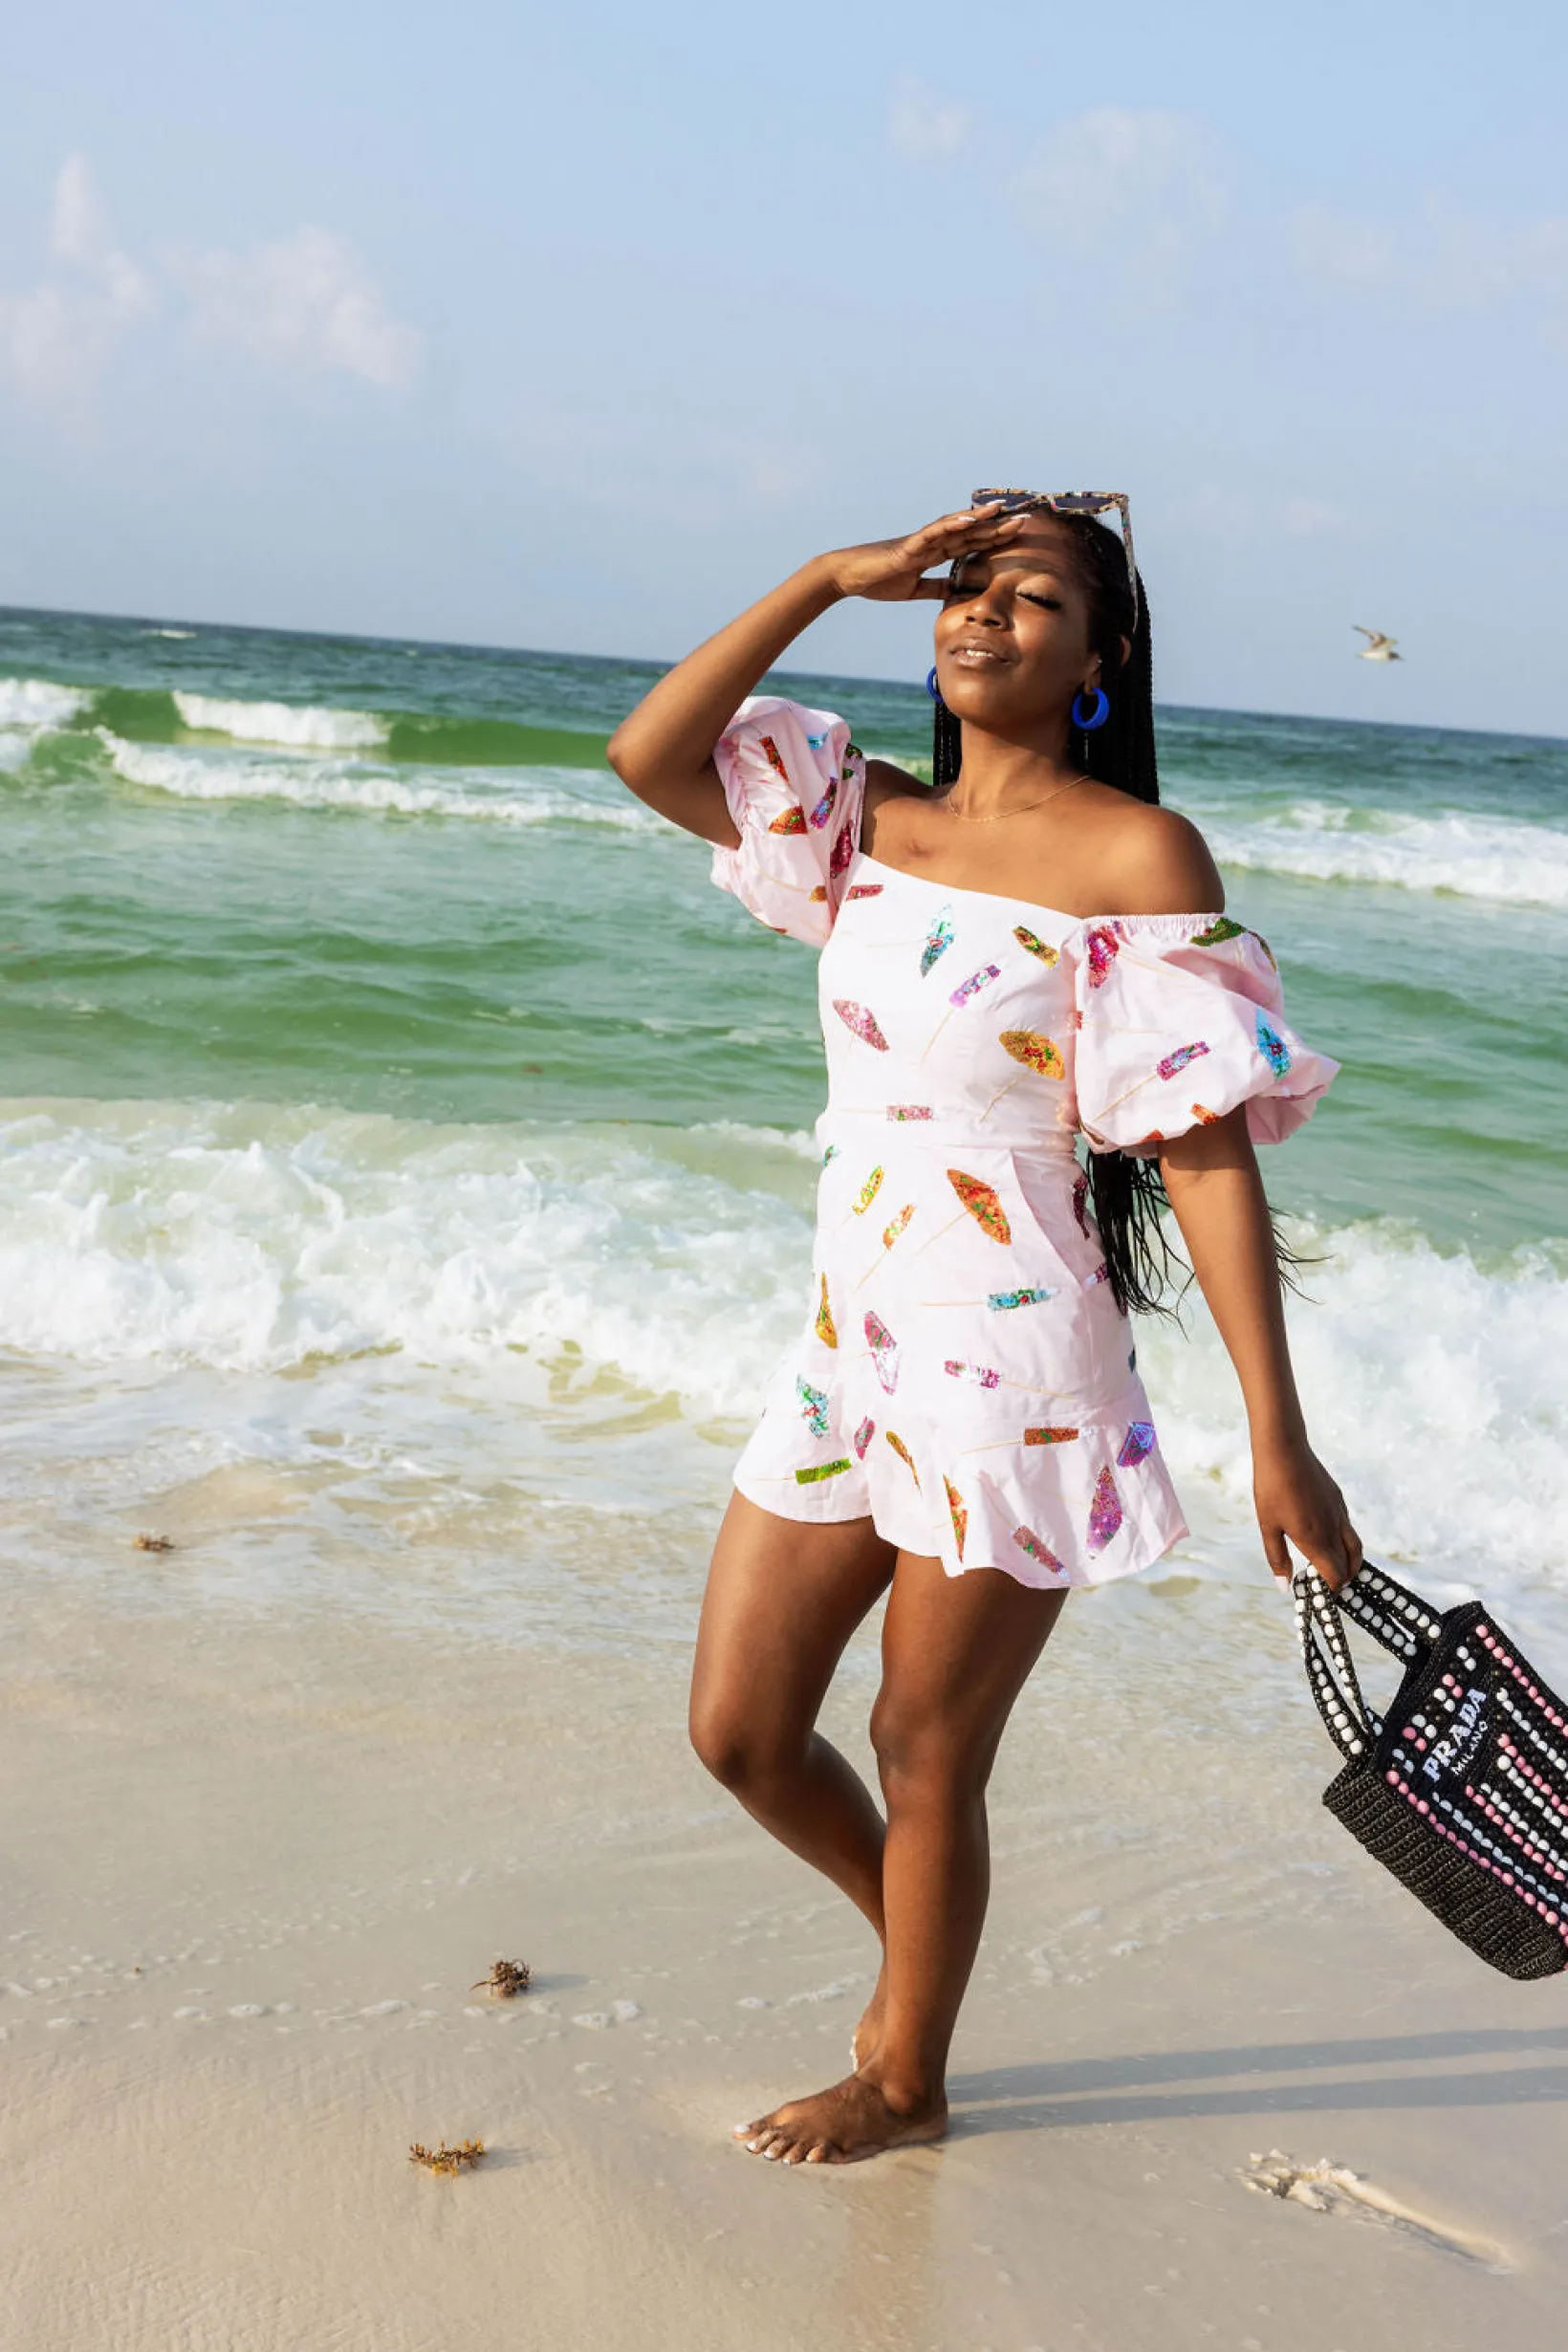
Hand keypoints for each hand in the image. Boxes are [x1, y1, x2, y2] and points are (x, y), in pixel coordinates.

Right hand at [815, 505, 1025, 604]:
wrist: (848, 577)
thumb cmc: (877, 580)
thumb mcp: (914, 590)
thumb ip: (935, 588)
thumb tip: (956, 592)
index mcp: (934, 554)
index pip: (970, 544)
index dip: (994, 538)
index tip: (1017, 535)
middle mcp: (931, 543)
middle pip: (970, 532)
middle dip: (997, 526)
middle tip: (1025, 519)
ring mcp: (921, 542)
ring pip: (956, 525)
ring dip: (979, 517)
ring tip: (1001, 510)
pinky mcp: (908, 546)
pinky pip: (933, 533)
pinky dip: (952, 524)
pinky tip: (970, 519)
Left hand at [1253, 1440, 1362, 1592]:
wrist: (1284, 1449)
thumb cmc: (1271, 1489)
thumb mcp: (1268, 1526)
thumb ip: (1277, 1558)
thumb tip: (1285, 1586)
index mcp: (1315, 1539)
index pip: (1335, 1575)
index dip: (1332, 1589)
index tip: (1323, 1594)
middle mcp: (1333, 1528)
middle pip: (1350, 1564)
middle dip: (1343, 1578)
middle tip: (1332, 1586)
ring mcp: (1339, 1512)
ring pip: (1354, 1546)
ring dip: (1350, 1561)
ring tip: (1337, 1567)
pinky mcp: (1338, 1499)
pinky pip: (1348, 1527)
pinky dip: (1345, 1541)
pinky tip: (1328, 1537)